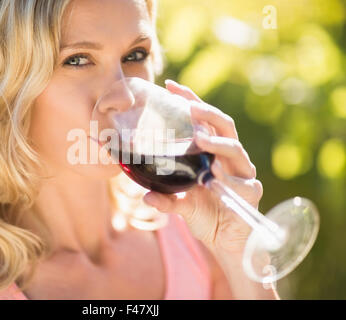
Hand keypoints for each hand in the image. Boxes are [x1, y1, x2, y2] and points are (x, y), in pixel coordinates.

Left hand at [143, 79, 262, 255]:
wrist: (225, 242)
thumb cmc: (205, 215)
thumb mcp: (181, 205)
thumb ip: (165, 199)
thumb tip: (145, 195)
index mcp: (211, 153)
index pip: (202, 121)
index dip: (189, 101)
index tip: (169, 86)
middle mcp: (228, 158)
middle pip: (223, 126)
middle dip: (207, 113)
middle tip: (189, 107)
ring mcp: (241, 172)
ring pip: (235, 149)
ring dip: (217, 142)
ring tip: (199, 137)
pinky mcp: (250, 191)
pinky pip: (241, 181)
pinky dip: (227, 177)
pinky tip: (213, 176)